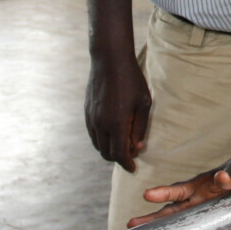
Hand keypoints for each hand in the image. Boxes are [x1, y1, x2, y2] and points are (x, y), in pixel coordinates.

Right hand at [86, 53, 150, 171]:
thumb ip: (140, 127)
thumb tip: (137, 147)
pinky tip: (112, 134)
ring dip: (109, 150)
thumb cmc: (131, 80)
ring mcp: (91, 118)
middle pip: (107, 153)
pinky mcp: (87, 112)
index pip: (119, 154)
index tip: (133, 168)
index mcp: (116, 123)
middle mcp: (100, 124)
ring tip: (122, 145)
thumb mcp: (143, 103)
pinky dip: (101, 140)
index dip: (126, 164)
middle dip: (119, 158)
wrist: (109, 61)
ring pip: (98, 145)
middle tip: (131, 155)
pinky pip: (92, 134)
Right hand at [127, 155, 230, 229]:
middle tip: (130, 225)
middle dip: (153, 220)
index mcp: (198, 185)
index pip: (177, 189)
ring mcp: (204, 216)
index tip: (146, 195)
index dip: (162, 192)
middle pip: (171, 214)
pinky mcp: (216, 225)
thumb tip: (222, 178)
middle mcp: (196, 202)